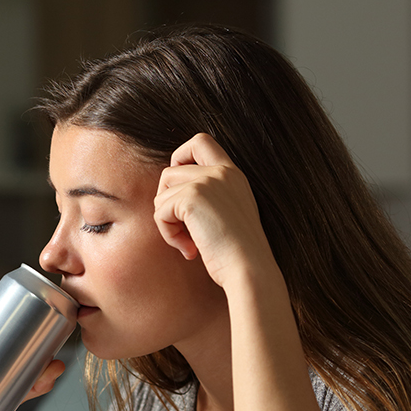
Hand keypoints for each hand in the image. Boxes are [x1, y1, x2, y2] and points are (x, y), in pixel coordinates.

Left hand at [153, 133, 278, 288]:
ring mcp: (207, 181)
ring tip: (187, 242)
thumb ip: (209, 197)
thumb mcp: (228, 215)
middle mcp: (221, 172)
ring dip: (167, 221)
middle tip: (181, 227)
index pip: (200, 141)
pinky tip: (189, 249)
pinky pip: (160, 211)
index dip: (180, 158)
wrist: (249, 269)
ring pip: (162, 193)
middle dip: (166, 200)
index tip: (181, 191)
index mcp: (233, 174)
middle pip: (170, 171)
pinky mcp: (192, 197)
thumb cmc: (238, 254)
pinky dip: (167, 233)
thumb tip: (169, 195)